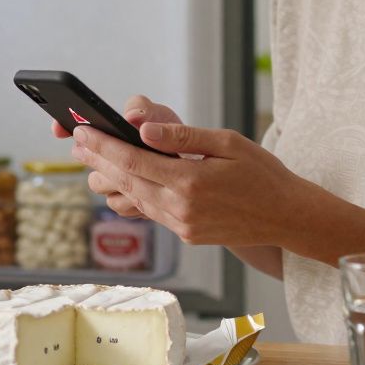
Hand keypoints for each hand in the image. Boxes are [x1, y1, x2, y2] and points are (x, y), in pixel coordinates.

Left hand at [70, 119, 307, 245]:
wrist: (287, 217)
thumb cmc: (263, 173)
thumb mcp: (228, 143)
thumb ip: (183, 137)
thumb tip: (143, 130)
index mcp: (190, 181)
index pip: (133, 161)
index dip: (103, 146)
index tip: (82, 132)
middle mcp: (181, 208)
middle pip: (126, 181)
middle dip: (98, 160)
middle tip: (76, 142)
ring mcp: (182, 225)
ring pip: (134, 200)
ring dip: (111, 179)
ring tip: (92, 159)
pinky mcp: (187, 234)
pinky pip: (151, 212)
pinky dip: (133, 195)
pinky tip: (124, 181)